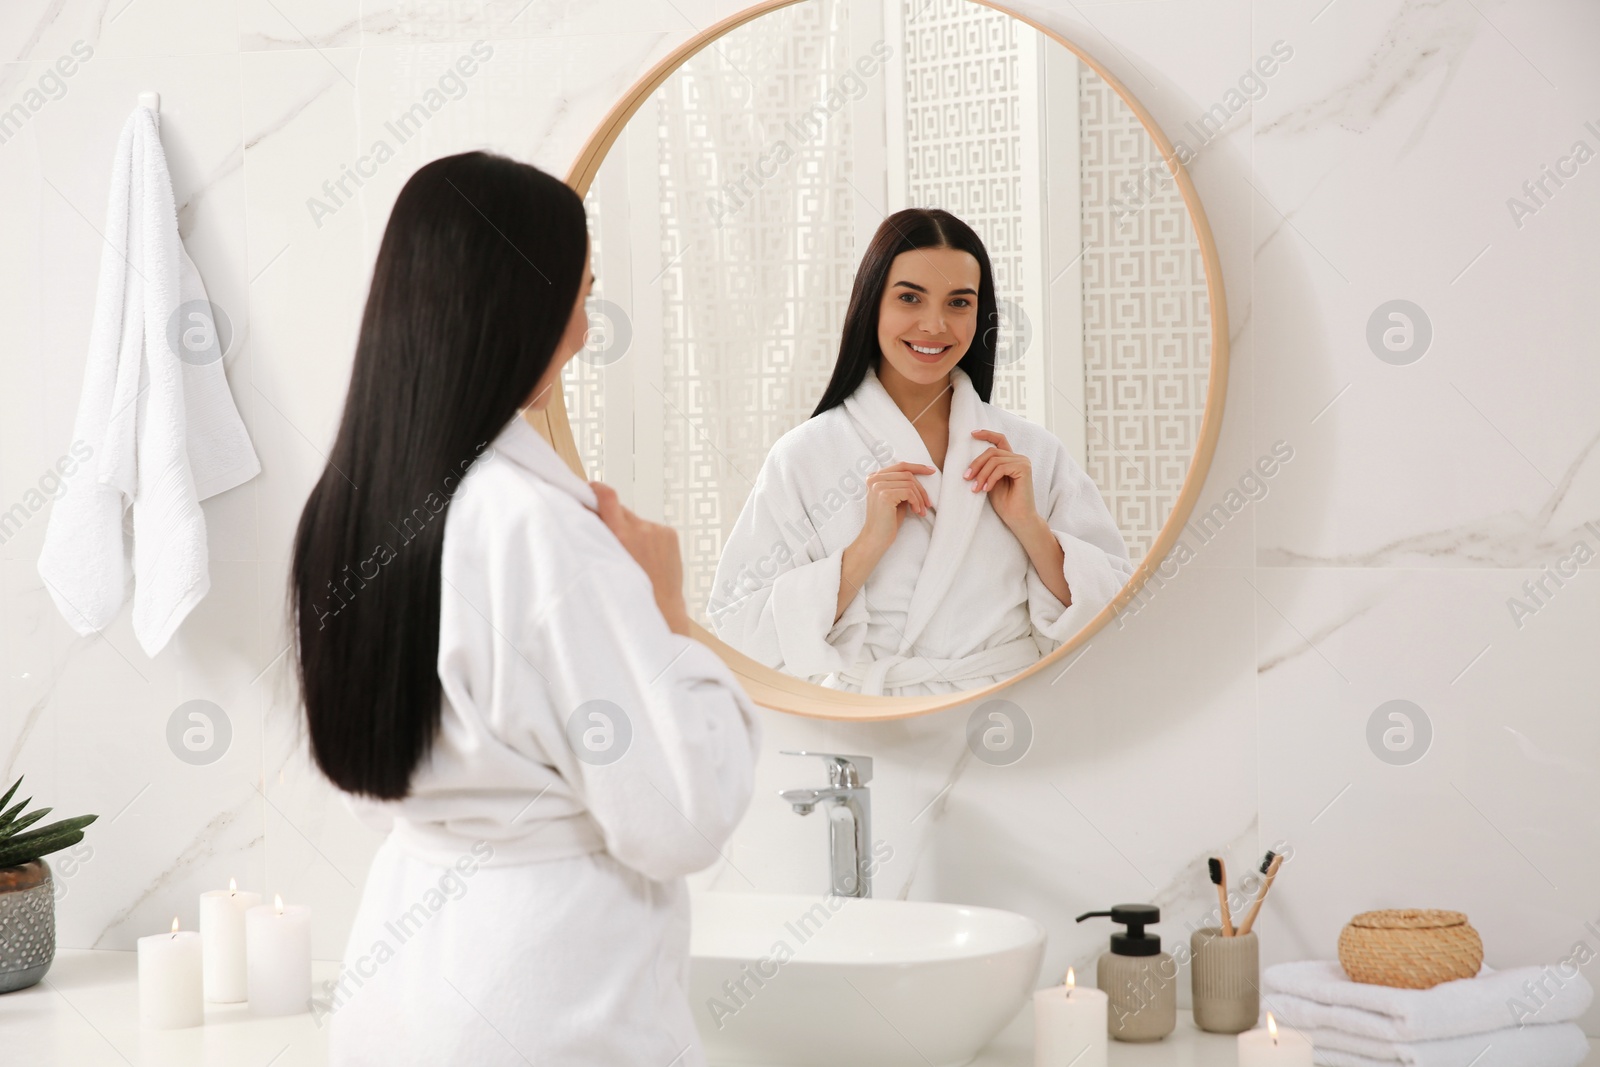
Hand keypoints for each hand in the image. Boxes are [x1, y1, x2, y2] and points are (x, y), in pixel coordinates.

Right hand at [591, 482, 689, 634]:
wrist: (662, 610)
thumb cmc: (630, 594)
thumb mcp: (606, 563)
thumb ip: (598, 537)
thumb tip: (590, 515)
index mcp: (620, 536)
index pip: (607, 496)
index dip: (596, 490)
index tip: (591, 489)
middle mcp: (640, 529)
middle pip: (620, 510)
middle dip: (613, 519)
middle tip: (611, 537)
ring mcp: (657, 531)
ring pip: (636, 521)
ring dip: (631, 531)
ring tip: (633, 556)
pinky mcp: (669, 534)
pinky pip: (651, 529)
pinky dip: (647, 538)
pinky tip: (647, 558)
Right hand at [835, 461, 934, 622]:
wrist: (876, 539)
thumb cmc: (887, 521)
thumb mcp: (896, 498)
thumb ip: (902, 485)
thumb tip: (920, 475)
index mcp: (874, 477)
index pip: (900, 466)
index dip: (917, 467)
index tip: (931, 470)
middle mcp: (874, 478)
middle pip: (907, 474)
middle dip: (921, 488)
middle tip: (928, 503)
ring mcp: (878, 485)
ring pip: (910, 482)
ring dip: (920, 497)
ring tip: (921, 510)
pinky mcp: (884, 494)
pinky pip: (909, 492)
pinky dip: (916, 502)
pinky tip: (916, 512)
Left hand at [965, 429, 1037, 531]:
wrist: (1018, 519)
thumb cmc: (1005, 503)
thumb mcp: (990, 481)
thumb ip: (986, 469)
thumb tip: (970, 460)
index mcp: (1011, 459)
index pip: (1000, 440)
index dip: (987, 434)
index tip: (972, 434)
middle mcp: (1019, 458)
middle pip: (992, 451)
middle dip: (976, 464)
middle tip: (966, 478)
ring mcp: (1023, 462)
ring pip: (994, 460)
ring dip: (981, 474)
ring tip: (975, 489)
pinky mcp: (1024, 469)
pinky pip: (1001, 468)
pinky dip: (990, 478)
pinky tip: (986, 489)